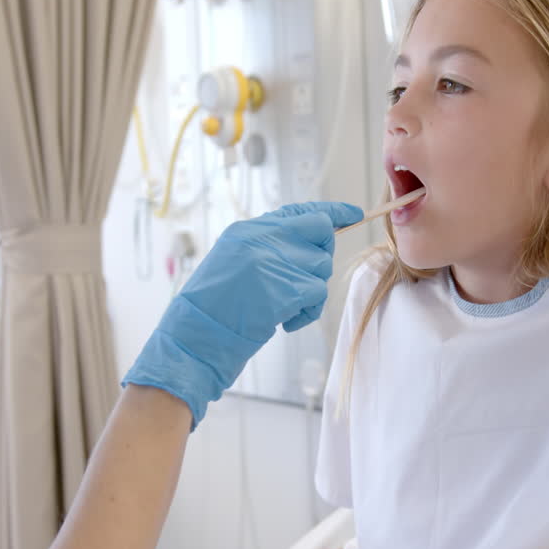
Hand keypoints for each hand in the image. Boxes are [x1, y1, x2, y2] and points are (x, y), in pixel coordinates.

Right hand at [122, 201, 363, 427]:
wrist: (193, 337)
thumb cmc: (213, 309)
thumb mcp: (234, 263)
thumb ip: (267, 248)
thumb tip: (310, 245)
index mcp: (247, 231)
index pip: (299, 210)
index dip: (332, 211)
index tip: (355, 213)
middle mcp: (261, 238)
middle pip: (320, 231)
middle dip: (321, 256)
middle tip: (302, 282)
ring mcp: (273, 261)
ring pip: (321, 266)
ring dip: (310, 292)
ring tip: (284, 308)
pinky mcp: (283, 288)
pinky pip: (318, 293)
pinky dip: (308, 312)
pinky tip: (286, 322)